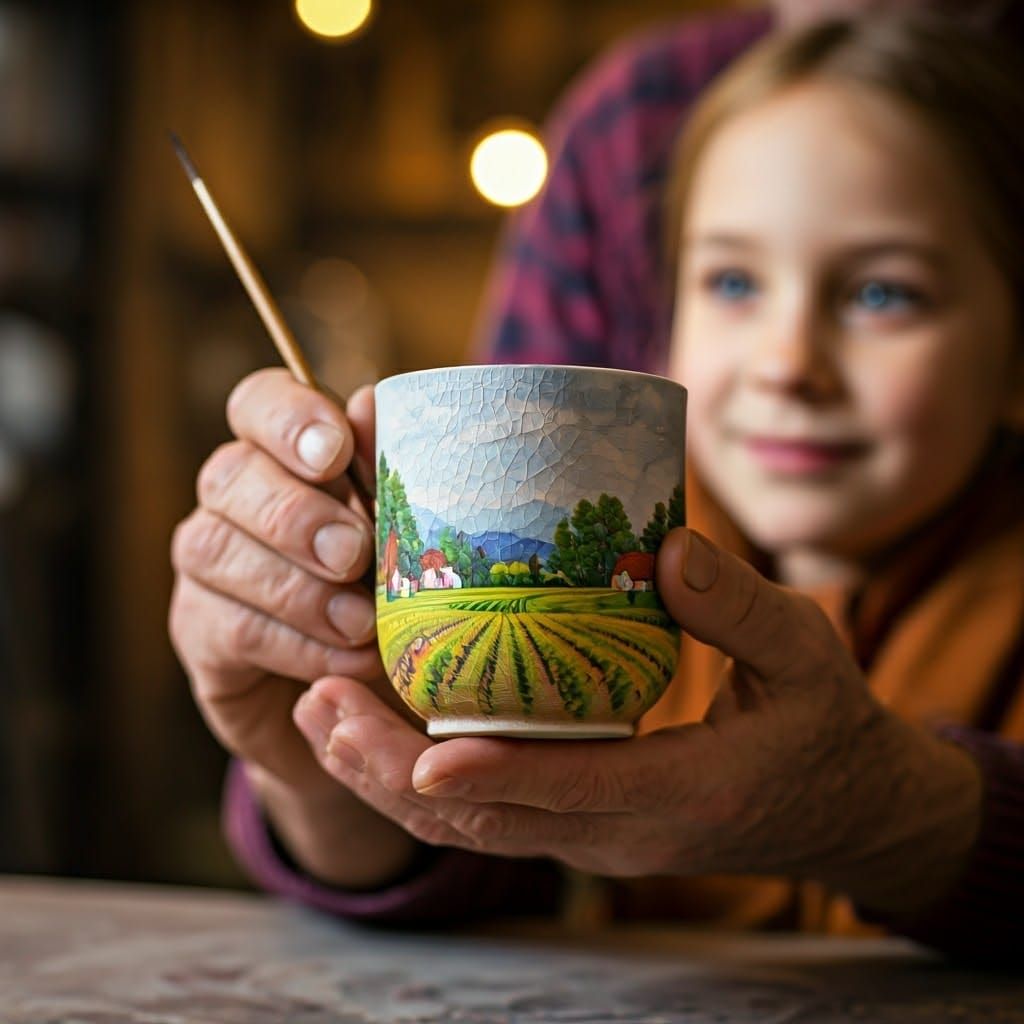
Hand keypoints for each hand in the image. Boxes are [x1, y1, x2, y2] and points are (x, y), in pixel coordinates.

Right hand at [170, 369, 417, 885]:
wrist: (376, 694)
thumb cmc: (402, 597)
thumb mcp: (412, 541)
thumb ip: (391, 477)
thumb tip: (370, 405)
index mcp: (288, 455)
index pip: (259, 403)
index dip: (289, 417)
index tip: (336, 452)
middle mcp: (235, 500)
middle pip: (230, 474)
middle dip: (295, 513)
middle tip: (354, 553)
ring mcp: (208, 568)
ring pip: (214, 548)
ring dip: (297, 588)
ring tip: (363, 623)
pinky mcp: (201, 635)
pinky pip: (231, 627)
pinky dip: (298, 645)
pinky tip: (349, 659)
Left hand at [300, 528, 981, 913]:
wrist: (843, 808)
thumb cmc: (822, 725)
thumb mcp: (805, 654)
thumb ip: (739, 606)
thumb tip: (666, 549)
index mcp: (683, 792)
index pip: (573, 790)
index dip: (494, 774)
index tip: (419, 746)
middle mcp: (622, 832)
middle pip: (489, 823)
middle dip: (396, 776)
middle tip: (323, 709)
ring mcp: (595, 837)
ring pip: (474, 828)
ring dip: (391, 781)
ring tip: (320, 717)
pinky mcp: (582, 822)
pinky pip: (489, 814)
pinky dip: (425, 780)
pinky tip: (379, 728)